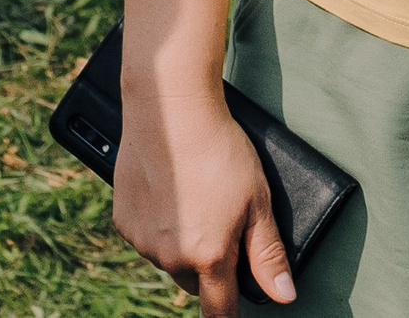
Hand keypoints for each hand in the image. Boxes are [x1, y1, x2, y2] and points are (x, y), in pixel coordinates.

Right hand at [114, 92, 295, 311]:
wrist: (171, 111)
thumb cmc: (220, 151)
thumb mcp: (257, 201)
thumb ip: (268, 254)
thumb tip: (284, 296)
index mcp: (208, 257)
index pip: (219, 310)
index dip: (229, 317)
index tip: (232, 316)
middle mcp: (170, 257)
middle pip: (195, 280)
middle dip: (210, 264)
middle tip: (224, 222)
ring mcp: (142, 241)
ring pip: (169, 258)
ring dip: (183, 244)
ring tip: (197, 198)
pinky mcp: (123, 222)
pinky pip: (146, 237)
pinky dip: (159, 225)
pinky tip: (171, 191)